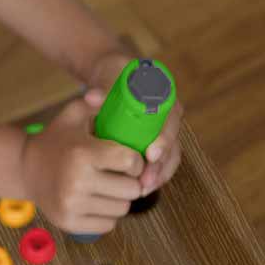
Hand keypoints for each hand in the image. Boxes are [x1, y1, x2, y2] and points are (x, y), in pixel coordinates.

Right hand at [19, 92, 143, 236]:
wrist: (26, 168)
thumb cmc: (57, 140)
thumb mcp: (72, 115)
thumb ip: (94, 102)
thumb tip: (109, 96)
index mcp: (83, 153)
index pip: (132, 162)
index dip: (135, 161)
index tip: (127, 160)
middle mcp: (78, 181)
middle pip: (131, 189)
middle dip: (130, 181)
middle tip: (119, 175)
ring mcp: (73, 205)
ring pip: (122, 209)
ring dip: (120, 199)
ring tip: (107, 187)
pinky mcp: (70, 222)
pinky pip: (108, 224)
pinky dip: (107, 215)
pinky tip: (96, 201)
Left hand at [87, 51, 183, 197]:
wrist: (113, 75)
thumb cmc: (112, 74)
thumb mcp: (109, 75)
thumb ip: (103, 86)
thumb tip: (92, 98)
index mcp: (164, 97)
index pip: (171, 120)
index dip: (164, 139)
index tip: (151, 153)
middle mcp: (169, 115)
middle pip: (173, 144)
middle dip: (160, 166)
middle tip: (145, 182)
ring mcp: (163, 130)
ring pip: (169, 157)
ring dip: (158, 175)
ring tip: (142, 190)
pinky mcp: (155, 142)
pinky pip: (161, 162)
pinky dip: (153, 175)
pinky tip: (142, 189)